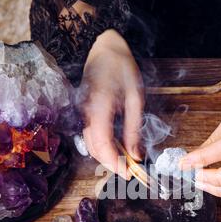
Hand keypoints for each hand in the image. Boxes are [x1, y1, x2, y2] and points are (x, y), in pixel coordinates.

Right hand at [81, 29, 143, 178]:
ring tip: (126, 163)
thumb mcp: (135, 99)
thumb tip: (137, 155)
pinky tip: (117, 149)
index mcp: (99, 109)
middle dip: (111, 165)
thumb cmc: (122, 68)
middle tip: (130, 173)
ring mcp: (83, 113)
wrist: (104, 46)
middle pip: (94, 150)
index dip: (116, 164)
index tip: (129, 174)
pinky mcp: (85, 112)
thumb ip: (133, 129)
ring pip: (90, 145)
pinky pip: (90, 136)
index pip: (104, 146)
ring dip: (106, 158)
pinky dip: (103, 147)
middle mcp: (86, 114)